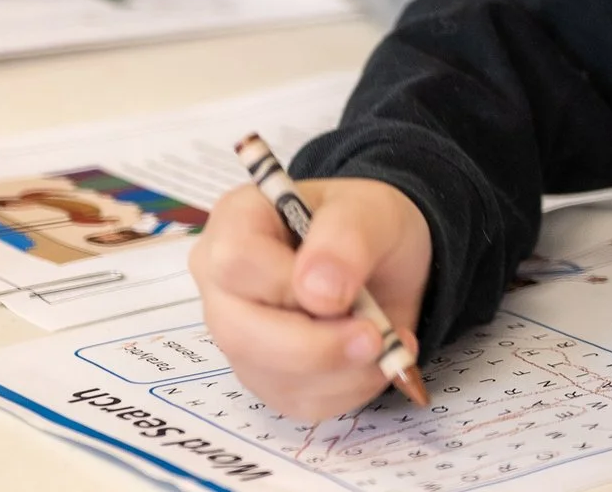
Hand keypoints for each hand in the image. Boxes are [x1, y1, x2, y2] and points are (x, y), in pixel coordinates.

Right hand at [191, 178, 433, 421]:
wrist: (387, 261)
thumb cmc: (366, 223)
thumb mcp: (369, 210)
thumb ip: (344, 239)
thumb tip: (319, 292)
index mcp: (236, 223)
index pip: (235, 263)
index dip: (286, 286)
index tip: (343, 293)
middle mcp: (223, 284)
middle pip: (241, 333)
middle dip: (316, 346)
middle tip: (376, 336)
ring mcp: (240, 336)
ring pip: (270, 377)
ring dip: (340, 371)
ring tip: (388, 341)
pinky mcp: (267, 377)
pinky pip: (298, 402)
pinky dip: (348, 389)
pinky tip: (376, 360)